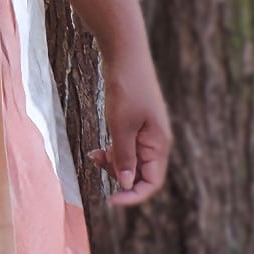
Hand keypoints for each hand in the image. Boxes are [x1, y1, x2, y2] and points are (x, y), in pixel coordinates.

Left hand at [88, 39, 170, 205]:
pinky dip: (112, 151)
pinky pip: (126, 148)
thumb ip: (123, 157)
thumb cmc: (126, 89)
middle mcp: (156, 141)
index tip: (110, 199)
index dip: (133, 195)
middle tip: (97, 163)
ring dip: (112, 164)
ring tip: (94, 155)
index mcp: (159, 144)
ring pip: (131, 162)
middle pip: (141, 174)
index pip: (152, 183)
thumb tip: (126, 184)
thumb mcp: (121, 126)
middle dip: (118, 176)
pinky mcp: (136, 124)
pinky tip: (97, 149)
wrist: (125, 54)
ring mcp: (146, 132)